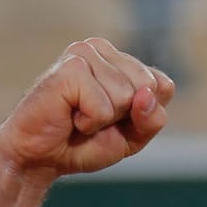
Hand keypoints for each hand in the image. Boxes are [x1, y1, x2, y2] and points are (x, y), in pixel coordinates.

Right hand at [0, 39, 173, 182]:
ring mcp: (84, 54)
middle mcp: (102, 49)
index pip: (163, 86)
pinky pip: (103, 107)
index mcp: (121, 60)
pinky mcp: (69, 68)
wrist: (43, 156)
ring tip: (80, 116)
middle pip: (148, 88)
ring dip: (105, 119)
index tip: (118, 120)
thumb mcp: (134, 137)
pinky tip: (70, 115)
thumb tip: (146, 93)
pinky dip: (90, 122)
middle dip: (126, 115)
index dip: (145, 115)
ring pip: (126, 96)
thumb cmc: (87, 143)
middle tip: (96, 118)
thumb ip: (152, 118)